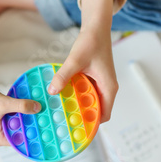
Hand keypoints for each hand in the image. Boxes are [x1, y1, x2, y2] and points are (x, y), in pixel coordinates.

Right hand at [0, 64, 40, 145]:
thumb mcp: (2, 104)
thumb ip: (20, 106)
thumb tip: (37, 107)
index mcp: (0, 137)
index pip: (21, 141)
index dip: (34, 137)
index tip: (47, 133)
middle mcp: (2, 130)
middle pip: (23, 129)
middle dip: (34, 123)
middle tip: (50, 119)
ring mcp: (4, 120)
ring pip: (23, 118)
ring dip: (31, 113)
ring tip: (47, 110)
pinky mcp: (6, 109)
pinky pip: (20, 109)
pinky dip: (26, 105)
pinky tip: (36, 101)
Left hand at [48, 0, 117, 121]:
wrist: (96, 28)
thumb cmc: (91, 42)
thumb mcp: (75, 60)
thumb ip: (64, 76)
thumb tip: (52, 90)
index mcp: (108, 87)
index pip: (104, 115)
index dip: (92, 126)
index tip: (78, 133)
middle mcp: (107, 88)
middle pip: (96, 111)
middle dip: (82, 118)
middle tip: (64, 125)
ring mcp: (101, 84)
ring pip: (91, 102)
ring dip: (78, 107)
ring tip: (61, 113)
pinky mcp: (94, 79)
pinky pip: (86, 93)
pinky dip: (77, 97)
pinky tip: (63, 97)